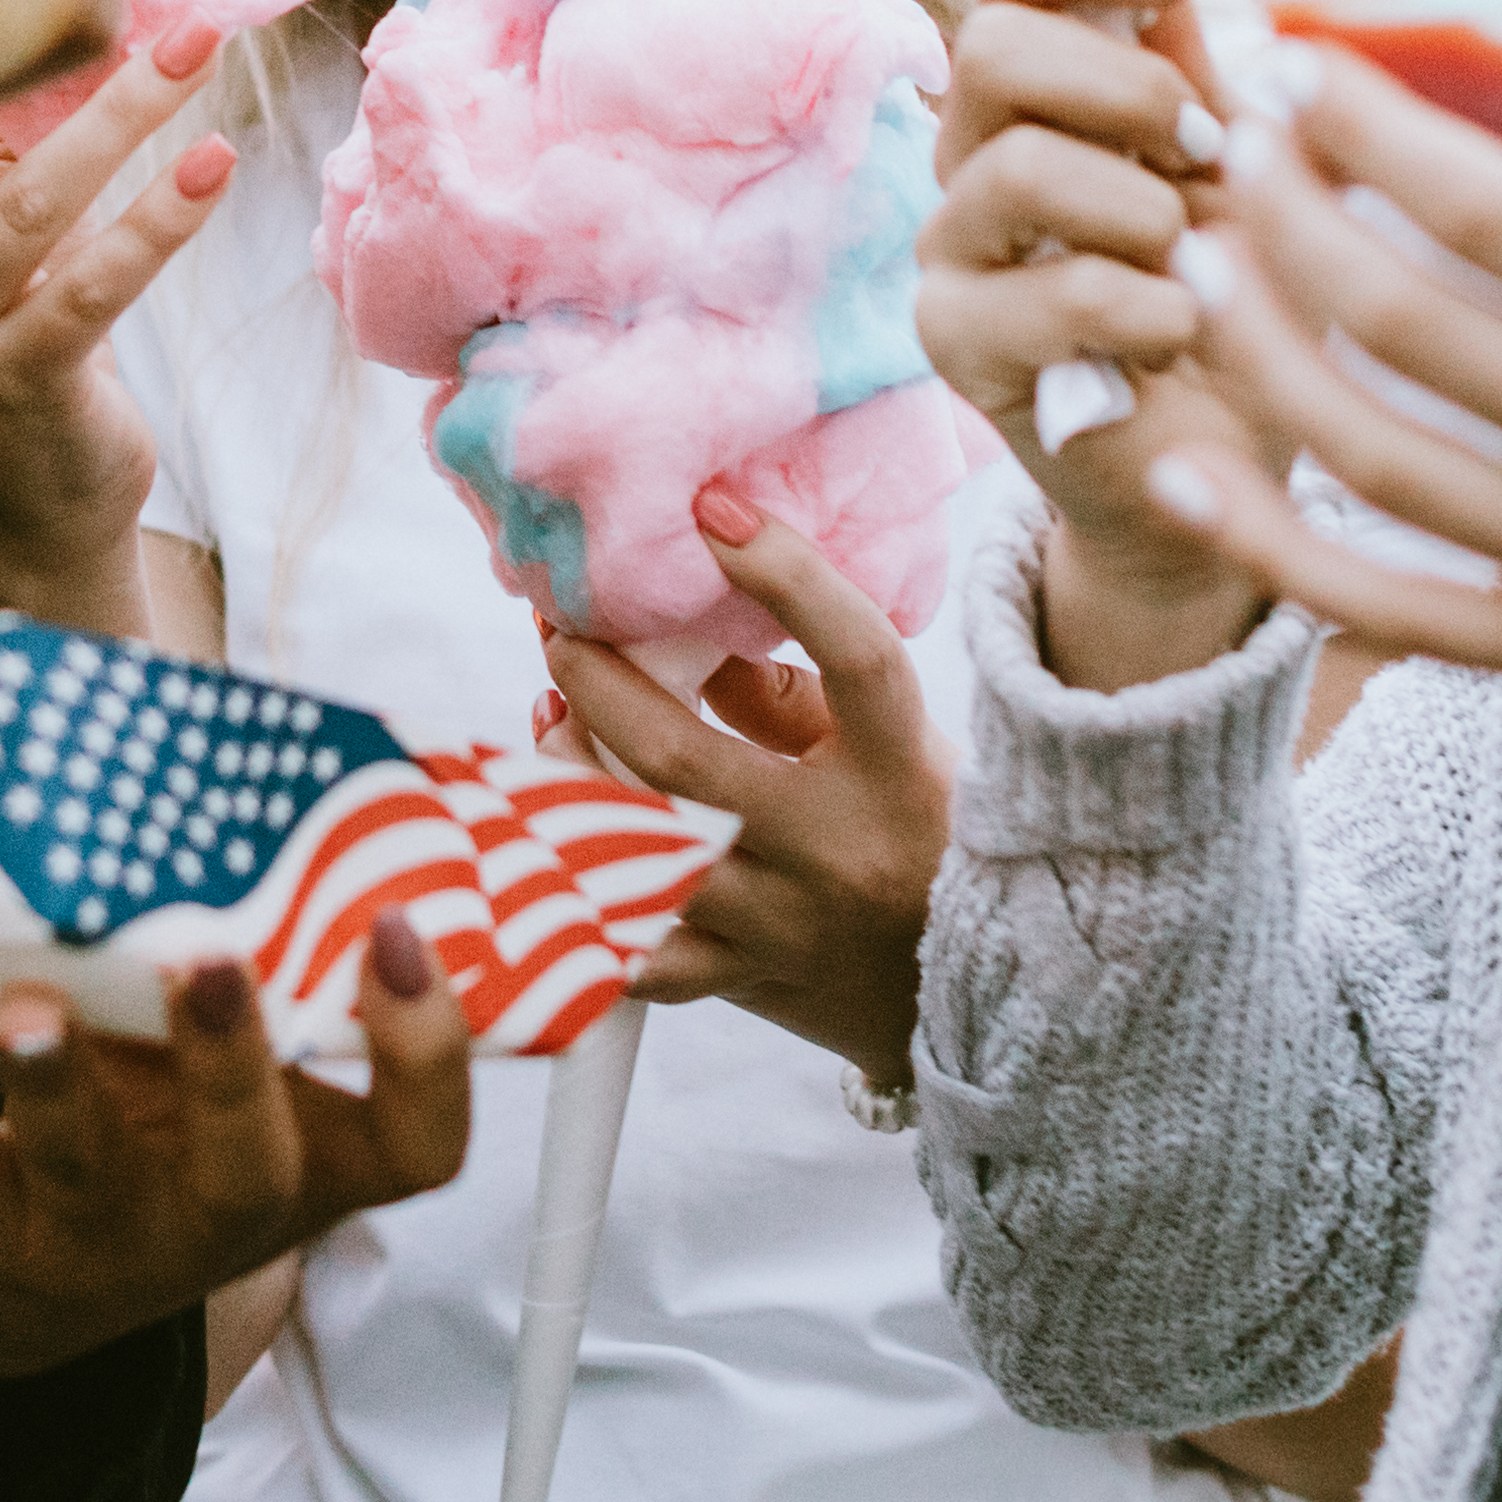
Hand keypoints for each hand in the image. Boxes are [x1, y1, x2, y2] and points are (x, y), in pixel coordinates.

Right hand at [0, 20, 244, 634]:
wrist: (34, 499)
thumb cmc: (24, 328)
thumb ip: (10, 134)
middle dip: (62, 42)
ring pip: (35, 202)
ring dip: (129, 117)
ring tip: (201, 48)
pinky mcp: (14, 381)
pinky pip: (93, 282)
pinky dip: (160, 219)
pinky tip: (215, 163)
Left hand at [0, 928, 478, 1379]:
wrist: (29, 1294)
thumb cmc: (162, 1141)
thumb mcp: (228, 1080)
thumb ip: (245, 974)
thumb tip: (223, 781)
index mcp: (311, 1165)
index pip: (417, 1144)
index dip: (424, 1053)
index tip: (400, 930)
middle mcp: (218, 1213)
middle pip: (248, 1168)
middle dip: (230, 1066)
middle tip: (212, 963)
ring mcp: (99, 1237)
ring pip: (83, 1164)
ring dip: (56, 1077)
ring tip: (29, 1002)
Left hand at [539, 507, 942, 1081]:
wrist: (957, 991)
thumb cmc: (918, 834)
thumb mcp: (889, 748)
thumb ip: (786, 690)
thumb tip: (672, 620)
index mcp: (900, 771)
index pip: (857, 657)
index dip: (787, 575)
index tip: (714, 510)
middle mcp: (840, 851)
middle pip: (685, 761)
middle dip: (600, 683)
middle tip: (560, 633)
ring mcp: (782, 926)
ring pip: (633, 852)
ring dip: (564, 780)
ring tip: (548, 725)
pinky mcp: (737, 979)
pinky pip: (625, 946)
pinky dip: (572, 893)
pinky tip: (544, 838)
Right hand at [920, 0, 1271, 685]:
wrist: (1223, 463)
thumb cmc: (1241, 296)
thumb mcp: (1249, 168)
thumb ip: (1211, 69)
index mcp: (1043, 86)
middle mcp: (975, 150)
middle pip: (989, 44)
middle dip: (1126, 84)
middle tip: (1208, 146)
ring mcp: (954, 247)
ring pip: (1012, 166)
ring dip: (1139, 205)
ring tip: (1195, 256)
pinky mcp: (958, 343)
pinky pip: (1049, 295)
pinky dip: (1149, 308)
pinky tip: (1185, 331)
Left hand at [1138, 44, 1501, 1127]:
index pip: (1498, 210)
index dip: (1368, 125)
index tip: (1287, 55)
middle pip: (1405, 319)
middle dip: (1285, 209)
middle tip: (1219, 131)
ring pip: (1370, 453)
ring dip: (1258, 346)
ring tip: (1193, 252)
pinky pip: (1389, 611)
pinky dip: (1273, 545)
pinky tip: (1191, 467)